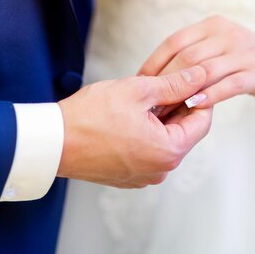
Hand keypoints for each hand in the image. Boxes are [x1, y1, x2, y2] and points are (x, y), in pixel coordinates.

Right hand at [57, 66, 212, 187]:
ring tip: (139, 100)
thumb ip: (175, 84)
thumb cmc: (90, 117)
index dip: (199, 96)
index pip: (202, 121)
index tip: (189, 80)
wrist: (52, 143)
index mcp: (169, 151)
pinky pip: (148, 152)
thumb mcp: (138, 90)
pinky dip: (145, 134)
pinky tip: (128, 117)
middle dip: (176, 107)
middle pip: (184, 132)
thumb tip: (201, 76)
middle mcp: (161, 170)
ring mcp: (144, 177)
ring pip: (165, 141)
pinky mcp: (127, 177)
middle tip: (160, 85)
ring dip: (160, 119)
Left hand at [138, 16, 254, 108]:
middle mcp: (227, 35)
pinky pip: (230, 84)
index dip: (154, 63)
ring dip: (184, 90)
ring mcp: (244, 53)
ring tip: (167, 108)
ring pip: (206, 71)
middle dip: (165, 80)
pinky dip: (210, 95)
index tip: (139, 83)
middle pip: (188, 57)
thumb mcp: (215, 47)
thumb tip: (151, 78)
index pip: (175, 42)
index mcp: (211, 26)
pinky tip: (195, 105)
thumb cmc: (239, 57)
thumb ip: (190, 56)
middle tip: (150, 101)